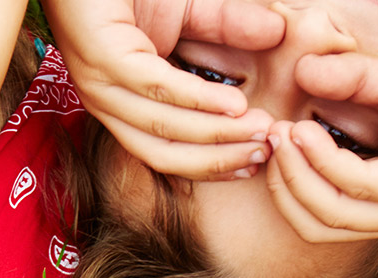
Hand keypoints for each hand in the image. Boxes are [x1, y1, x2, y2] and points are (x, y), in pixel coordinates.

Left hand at [45, 0, 282, 178]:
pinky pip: (155, 88)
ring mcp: (101, 83)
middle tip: (266, 152)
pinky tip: (233, 103)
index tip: (258, 162)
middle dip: (219, 158)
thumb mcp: (188, 10)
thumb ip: (228, 26)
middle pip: (164, 152)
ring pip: (163, 127)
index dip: (213, 163)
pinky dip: (197, 99)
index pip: (167, 153)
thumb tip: (277, 33)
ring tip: (258, 129)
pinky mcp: (102, 58)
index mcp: (121, 105)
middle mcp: (106, 104)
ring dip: (217, 133)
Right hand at [271, 53, 377, 236]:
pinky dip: (325, 161)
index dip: (284, 181)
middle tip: (268, 137)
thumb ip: (351, 82)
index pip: (318, 215)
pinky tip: (309, 129)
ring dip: (295, 174)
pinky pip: (359, 185)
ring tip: (284, 132)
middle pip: (315, 225)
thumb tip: (302, 72)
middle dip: (281, 184)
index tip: (269, 134)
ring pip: (330, 213)